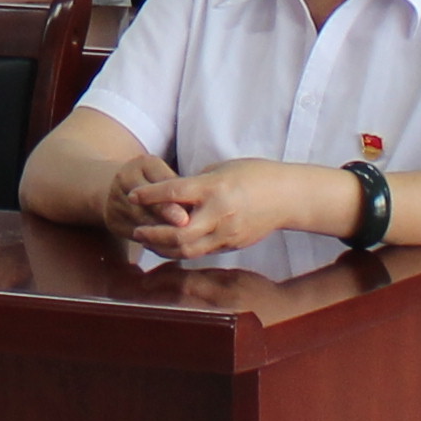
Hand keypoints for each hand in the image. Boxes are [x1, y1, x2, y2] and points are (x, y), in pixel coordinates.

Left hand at [116, 160, 336, 261]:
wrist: (288, 197)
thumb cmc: (256, 174)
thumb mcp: (222, 168)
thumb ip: (197, 183)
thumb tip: (174, 193)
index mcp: (216, 188)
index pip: (175, 193)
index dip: (150, 195)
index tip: (132, 195)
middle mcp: (220, 214)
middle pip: (177, 233)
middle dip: (152, 234)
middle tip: (136, 230)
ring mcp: (227, 234)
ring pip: (187, 250)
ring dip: (163, 248)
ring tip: (149, 241)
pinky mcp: (232, 246)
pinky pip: (201, 252)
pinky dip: (182, 250)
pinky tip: (170, 245)